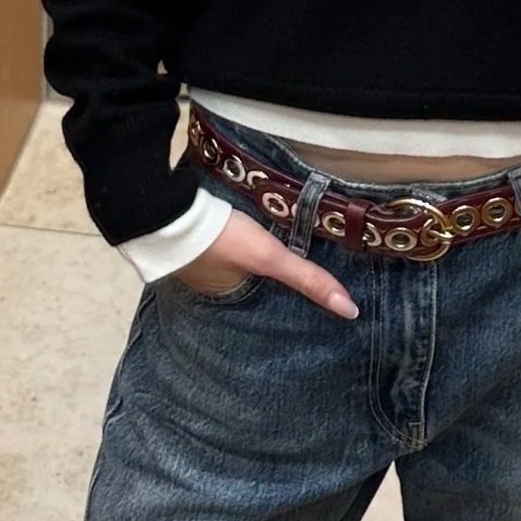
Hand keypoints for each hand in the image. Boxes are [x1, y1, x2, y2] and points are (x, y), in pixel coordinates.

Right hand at [173, 204, 359, 317]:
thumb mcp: (270, 259)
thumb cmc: (221, 240)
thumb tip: (350, 311)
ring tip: (276, 258)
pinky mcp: (190, 242)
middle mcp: (210, 291)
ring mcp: (196, 267)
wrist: (169, 209)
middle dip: (266, 285)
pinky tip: (243, 239)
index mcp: (227, 302)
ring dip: (248, 264)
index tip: (306, 302)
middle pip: (248, 288)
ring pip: (233, 269)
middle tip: (297, 278)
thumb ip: (308, 280)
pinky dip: (232, 247)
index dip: (282, 302)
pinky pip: (218, 250)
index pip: (264, 307)